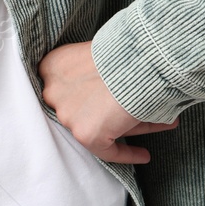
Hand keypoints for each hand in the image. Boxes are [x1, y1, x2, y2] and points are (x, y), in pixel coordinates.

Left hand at [37, 41, 177, 163]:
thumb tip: (107, 87)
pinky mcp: (84, 134)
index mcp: (52, 66)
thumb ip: (91, 70)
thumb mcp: (96, 52)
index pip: (66, 87)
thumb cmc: (125, 51)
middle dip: (106, 111)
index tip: (100, 100)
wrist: (138, 59)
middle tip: (124, 112)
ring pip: (99, 127)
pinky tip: (143, 155)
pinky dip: (127, 153)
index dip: (85, 95)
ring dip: (126, 127)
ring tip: (152, 125)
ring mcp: (67, 115)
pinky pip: (107, 151)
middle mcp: (53, 92)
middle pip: (83, 108)